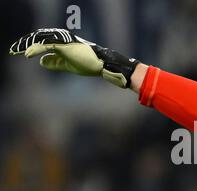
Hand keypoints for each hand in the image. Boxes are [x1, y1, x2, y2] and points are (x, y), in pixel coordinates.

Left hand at [9, 28, 139, 87]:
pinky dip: (35, 49)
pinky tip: (27, 54)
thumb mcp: (68, 65)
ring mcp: (63, 42)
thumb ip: (55, 63)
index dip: (31, 45)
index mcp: (63, 43)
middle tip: (13, 49)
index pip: (43, 41)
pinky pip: (46, 46)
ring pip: (40, 40)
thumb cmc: (89, 65)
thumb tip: (41, 62)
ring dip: (27, 45)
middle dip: (25, 43)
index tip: (21, 51)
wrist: (102, 65)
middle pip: (39, 38)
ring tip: (17, 51)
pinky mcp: (64, 47)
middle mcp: (62, 39)